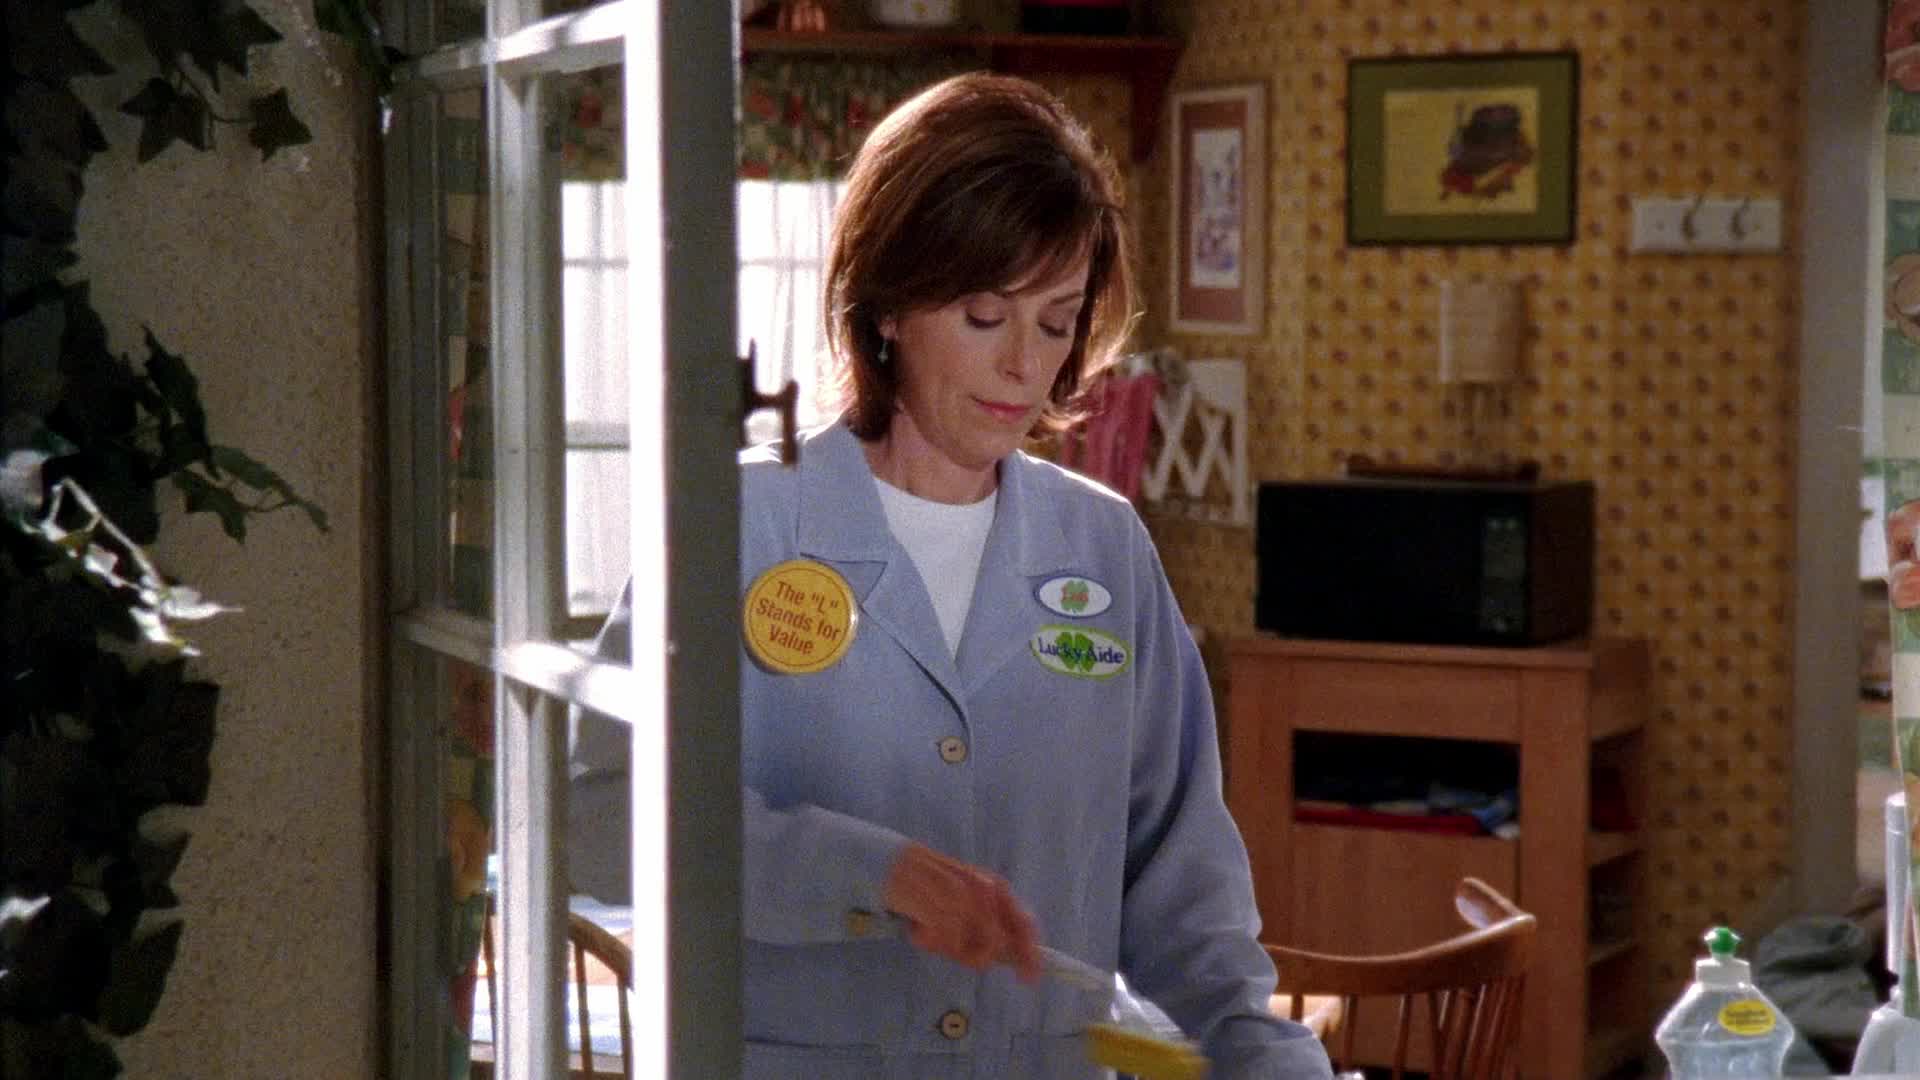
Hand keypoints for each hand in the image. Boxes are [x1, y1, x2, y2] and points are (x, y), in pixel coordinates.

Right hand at [882, 842, 1040, 982]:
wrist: (895, 865)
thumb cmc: (935, 888)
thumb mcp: (970, 903)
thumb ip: (992, 928)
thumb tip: (1014, 958)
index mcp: (996, 887)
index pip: (1024, 923)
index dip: (1030, 954)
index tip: (1028, 980)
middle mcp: (982, 889)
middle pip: (994, 943)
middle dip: (975, 956)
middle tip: (953, 952)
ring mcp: (958, 895)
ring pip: (967, 947)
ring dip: (948, 949)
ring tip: (931, 935)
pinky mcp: (933, 903)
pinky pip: (942, 941)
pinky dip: (929, 942)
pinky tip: (918, 929)